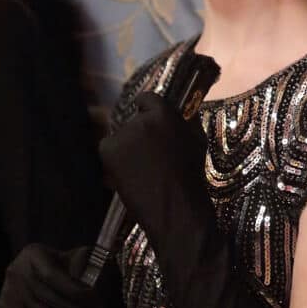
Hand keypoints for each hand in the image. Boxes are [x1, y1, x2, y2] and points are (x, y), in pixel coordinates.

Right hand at [0, 243, 117, 307]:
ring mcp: (8, 294)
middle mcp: (16, 272)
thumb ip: (83, 264)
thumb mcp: (72, 258)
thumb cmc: (61, 267)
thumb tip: (91, 282)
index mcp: (33, 254)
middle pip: (49, 300)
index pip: (53, 276)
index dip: (75, 291)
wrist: (33, 278)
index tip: (97, 303)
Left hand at [98, 92, 210, 249]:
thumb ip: (188, 121)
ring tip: (141, 169)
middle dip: (141, 133)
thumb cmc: (191, 176)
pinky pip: (109, 148)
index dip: (149, 110)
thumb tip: (184, 110)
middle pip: (135, 120)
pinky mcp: (108, 150)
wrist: (174, 208)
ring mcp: (122, 135)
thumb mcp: (198, 141)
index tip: (151, 122)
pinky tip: (129, 173)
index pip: (147, 98)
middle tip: (150, 154)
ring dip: (128, 147)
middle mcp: (141, 120)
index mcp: (164, 114)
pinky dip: (115, 159)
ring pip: (122, 135)